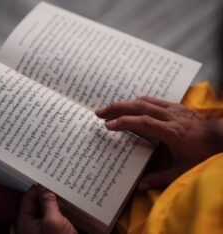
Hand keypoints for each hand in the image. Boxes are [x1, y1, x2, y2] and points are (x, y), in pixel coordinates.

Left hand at [17, 185, 76, 233]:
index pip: (28, 197)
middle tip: (57, 184)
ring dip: (57, 200)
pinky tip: (71, 205)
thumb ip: (48, 202)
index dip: (37, 188)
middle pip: (39, 201)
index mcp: (26, 223)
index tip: (47, 180)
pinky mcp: (56, 231)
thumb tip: (45, 187)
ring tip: (65, 193)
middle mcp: (34, 225)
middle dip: (48, 193)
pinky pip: (58, 215)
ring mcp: (45, 228)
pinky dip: (63, 208)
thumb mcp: (53, 221)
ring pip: (49, 208)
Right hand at [95, 96, 222, 188]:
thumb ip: (160, 177)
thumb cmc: (203, 155)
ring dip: (124, 103)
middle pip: (140, 106)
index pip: (143, 122)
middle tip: (99, 112)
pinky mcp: (175, 106)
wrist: (222, 139)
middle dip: (117, 107)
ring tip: (108, 108)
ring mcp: (173, 109)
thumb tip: (140, 186)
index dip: (124, 122)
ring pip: (144, 100)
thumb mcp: (183, 170)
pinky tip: (128, 106)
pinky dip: (137, 102)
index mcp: (172, 132)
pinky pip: (152, 100)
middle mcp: (171, 116)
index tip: (108, 126)